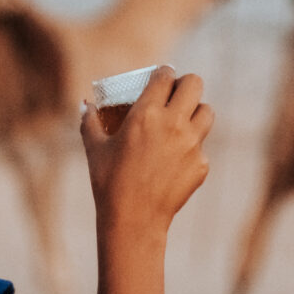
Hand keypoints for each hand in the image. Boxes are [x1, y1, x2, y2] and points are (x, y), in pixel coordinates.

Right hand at [80, 66, 213, 237]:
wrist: (133, 220)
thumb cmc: (109, 182)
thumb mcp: (94, 149)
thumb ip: (89, 121)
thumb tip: (85, 105)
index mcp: (146, 113)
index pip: (166, 75)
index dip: (164, 73)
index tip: (161, 78)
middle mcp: (174, 124)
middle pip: (195, 84)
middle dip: (185, 85)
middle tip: (176, 95)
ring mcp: (192, 144)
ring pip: (207, 111)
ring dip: (196, 111)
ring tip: (183, 121)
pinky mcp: (201, 165)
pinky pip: (202, 147)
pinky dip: (191, 148)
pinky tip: (175, 160)